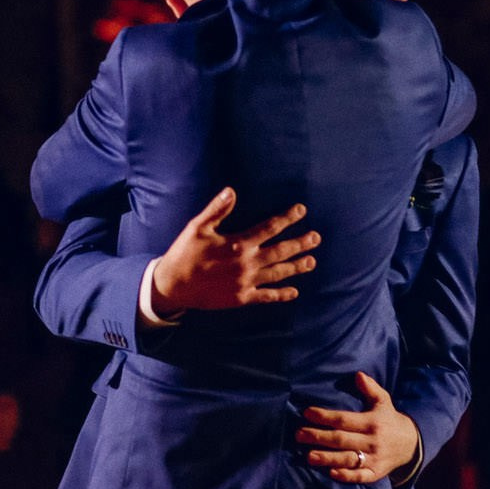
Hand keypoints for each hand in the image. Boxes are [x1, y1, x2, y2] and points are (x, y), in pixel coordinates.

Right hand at [149, 187, 319, 315]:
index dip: (287, 218)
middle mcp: (246, 263)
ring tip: (312, 261)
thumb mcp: (197, 227)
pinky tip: (294, 292)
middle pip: (280, 251)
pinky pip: (266, 296)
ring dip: (296, 267)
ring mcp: (246, 283)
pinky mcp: (241, 298)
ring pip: (277, 273)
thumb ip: (216, 209)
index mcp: (238, 243)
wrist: (173, 286)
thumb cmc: (184, 253)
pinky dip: (281, 294)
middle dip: (300, 243)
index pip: (269, 228)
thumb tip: (232, 191)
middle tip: (317, 237)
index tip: (302, 210)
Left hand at [297, 372, 420, 483]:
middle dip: (319, 437)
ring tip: (308, 456)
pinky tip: (331, 473)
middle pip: (342, 439)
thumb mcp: (383, 401)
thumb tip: (358, 375)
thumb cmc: (388, 419)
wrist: (411, 443)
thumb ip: (371, 388)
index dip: (325, 416)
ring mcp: (375, 458)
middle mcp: (373, 441)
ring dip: (327, 458)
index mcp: (372, 422)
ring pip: (348, 459)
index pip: (344, 419)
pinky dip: (346, 476)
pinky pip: (360, 476)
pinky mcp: (376, 473)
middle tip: (299, 435)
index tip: (307, 413)